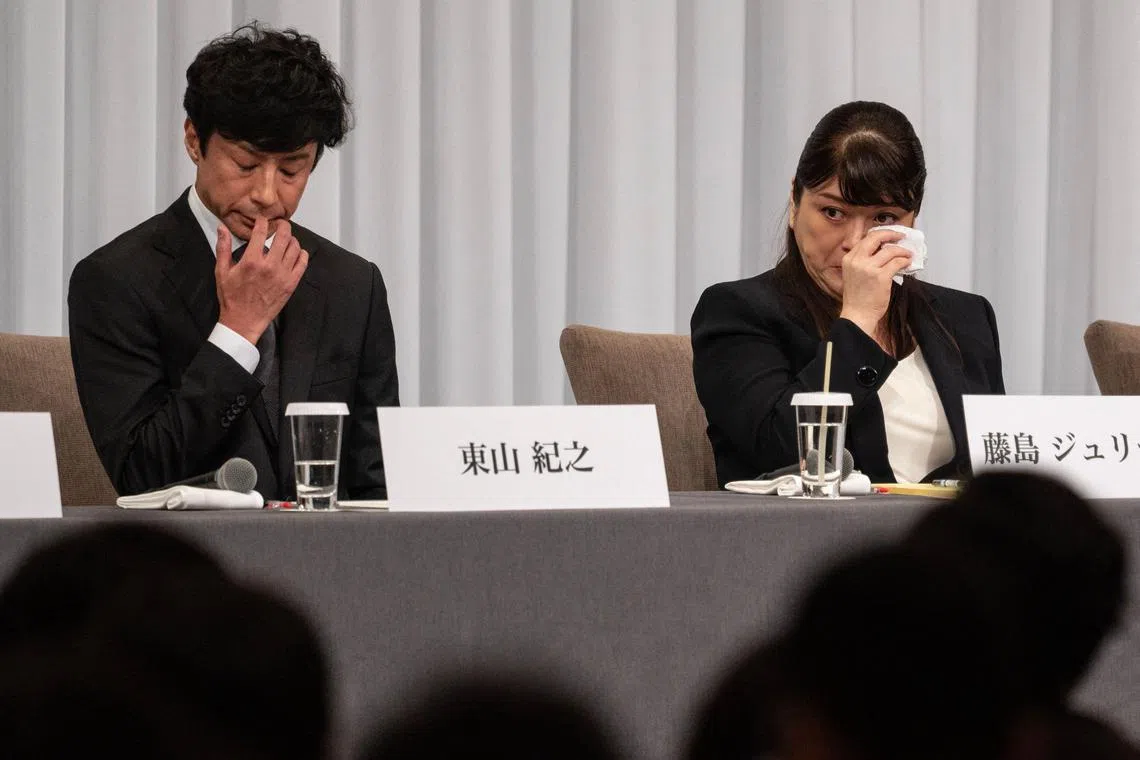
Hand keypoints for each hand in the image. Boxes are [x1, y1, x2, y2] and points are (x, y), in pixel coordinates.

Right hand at [215, 217, 308, 344]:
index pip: (261, 232)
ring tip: (287, 238)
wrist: (243, 320)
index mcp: (252, 261)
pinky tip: (297, 252)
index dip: (263, 222)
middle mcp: (269, 266)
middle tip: (280, 224)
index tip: (263, 220)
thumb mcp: (222, 271)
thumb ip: (223, 247)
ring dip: (292, 239)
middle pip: (284, 236)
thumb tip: (222, 228)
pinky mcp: (291, 284)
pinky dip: (301, 254)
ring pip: (295, 248)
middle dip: (283, 226)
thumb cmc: (231, 297)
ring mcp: (283, 275)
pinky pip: (302, 264)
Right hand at [838, 228, 910, 341]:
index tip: (890, 236)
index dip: (880, 234)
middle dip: (892, 234)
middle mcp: (857, 260)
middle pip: (876, 238)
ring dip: (902, 251)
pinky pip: (897, 263)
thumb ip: (862, 261)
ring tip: (908, 254)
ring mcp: (869, 268)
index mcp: (849, 259)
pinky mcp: (881, 277)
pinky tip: (907, 263)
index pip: (866, 238)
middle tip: (901, 236)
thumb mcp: (853, 274)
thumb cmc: (857, 297)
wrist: (857, 315)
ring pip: (890, 250)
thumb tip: (882, 250)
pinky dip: (904, 261)